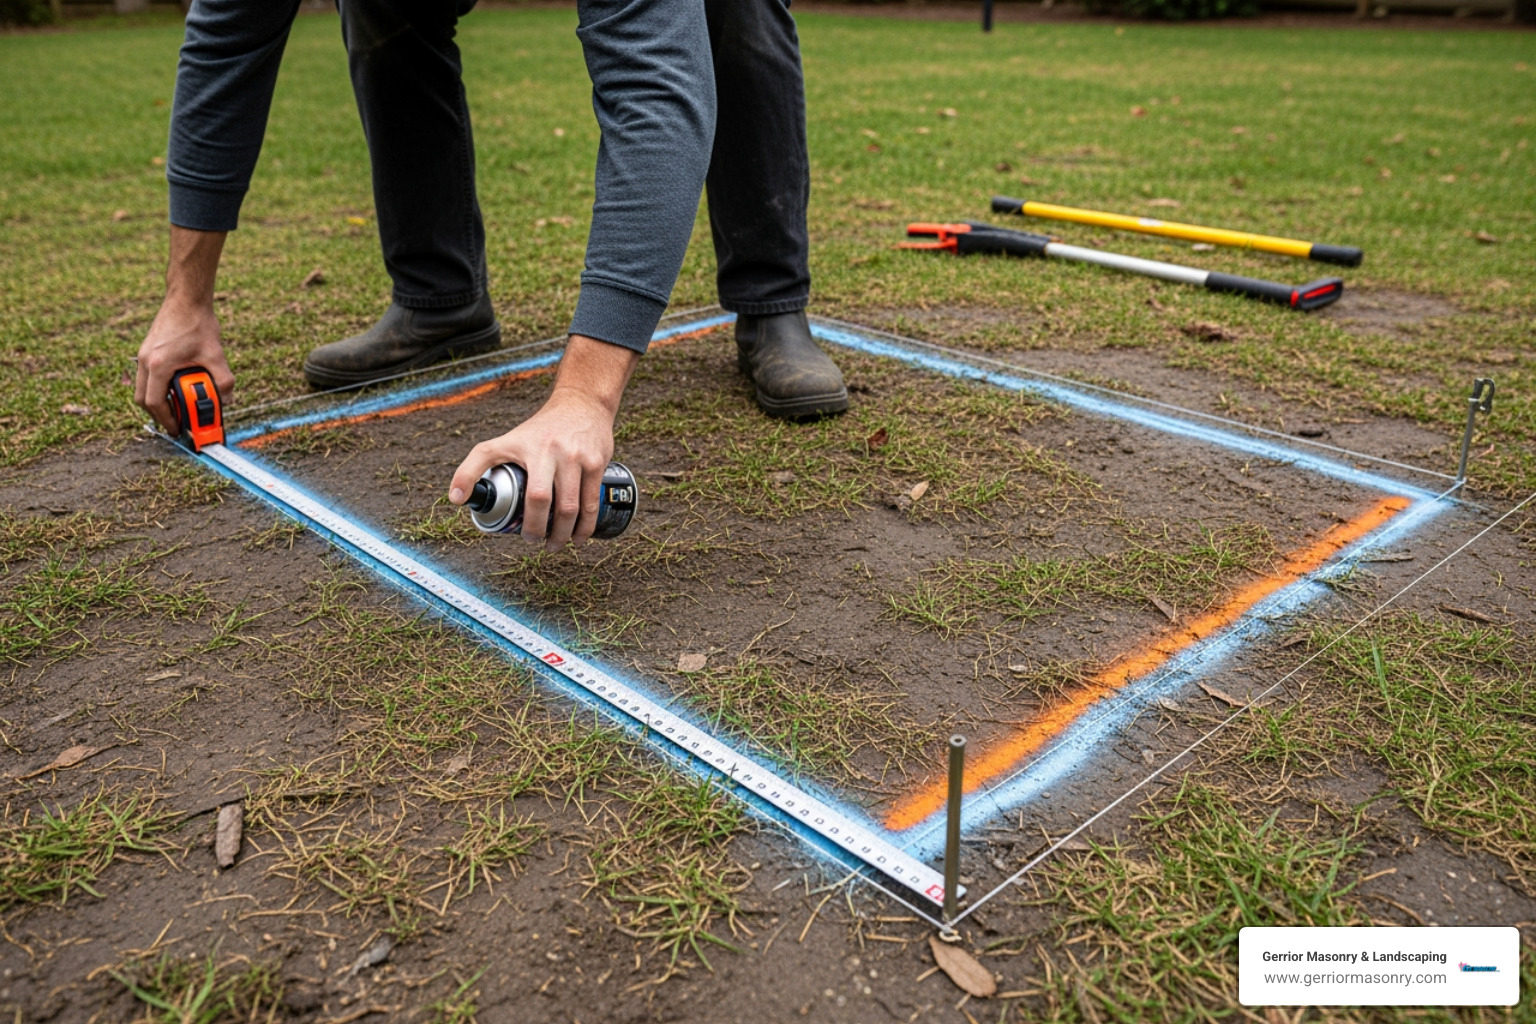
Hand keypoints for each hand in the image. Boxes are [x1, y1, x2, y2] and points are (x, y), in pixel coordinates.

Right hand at [135, 299, 232, 432]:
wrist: (186, 299)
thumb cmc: (198, 324)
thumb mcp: (216, 356)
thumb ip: (224, 381)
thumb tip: (226, 402)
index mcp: (158, 364)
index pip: (154, 402)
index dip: (166, 420)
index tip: (178, 430)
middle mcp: (145, 360)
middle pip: (143, 399)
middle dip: (159, 414)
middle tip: (177, 422)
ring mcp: (143, 355)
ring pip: (143, 388)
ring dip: (159, 400)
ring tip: (179, 407)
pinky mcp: (147, 351)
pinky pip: (147, 377)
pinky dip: (158, 387)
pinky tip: (177, 387)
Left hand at [448, 335, 638, 550]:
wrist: (583, 405)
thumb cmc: (541, 431)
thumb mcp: (508, 440)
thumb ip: (479, 462)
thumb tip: (456, 499)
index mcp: (521, 444)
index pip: (486, 457)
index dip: (467, 478)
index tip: (466, 505)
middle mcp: (548, 450)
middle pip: (539, 498)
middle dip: (536, 528)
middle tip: (532, 540)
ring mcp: (574, 457)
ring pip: (569, 506)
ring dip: (562, 534)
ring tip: (555, 545)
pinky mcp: (596, 463)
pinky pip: (591, 502)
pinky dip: (585, 526)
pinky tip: (579, 537)